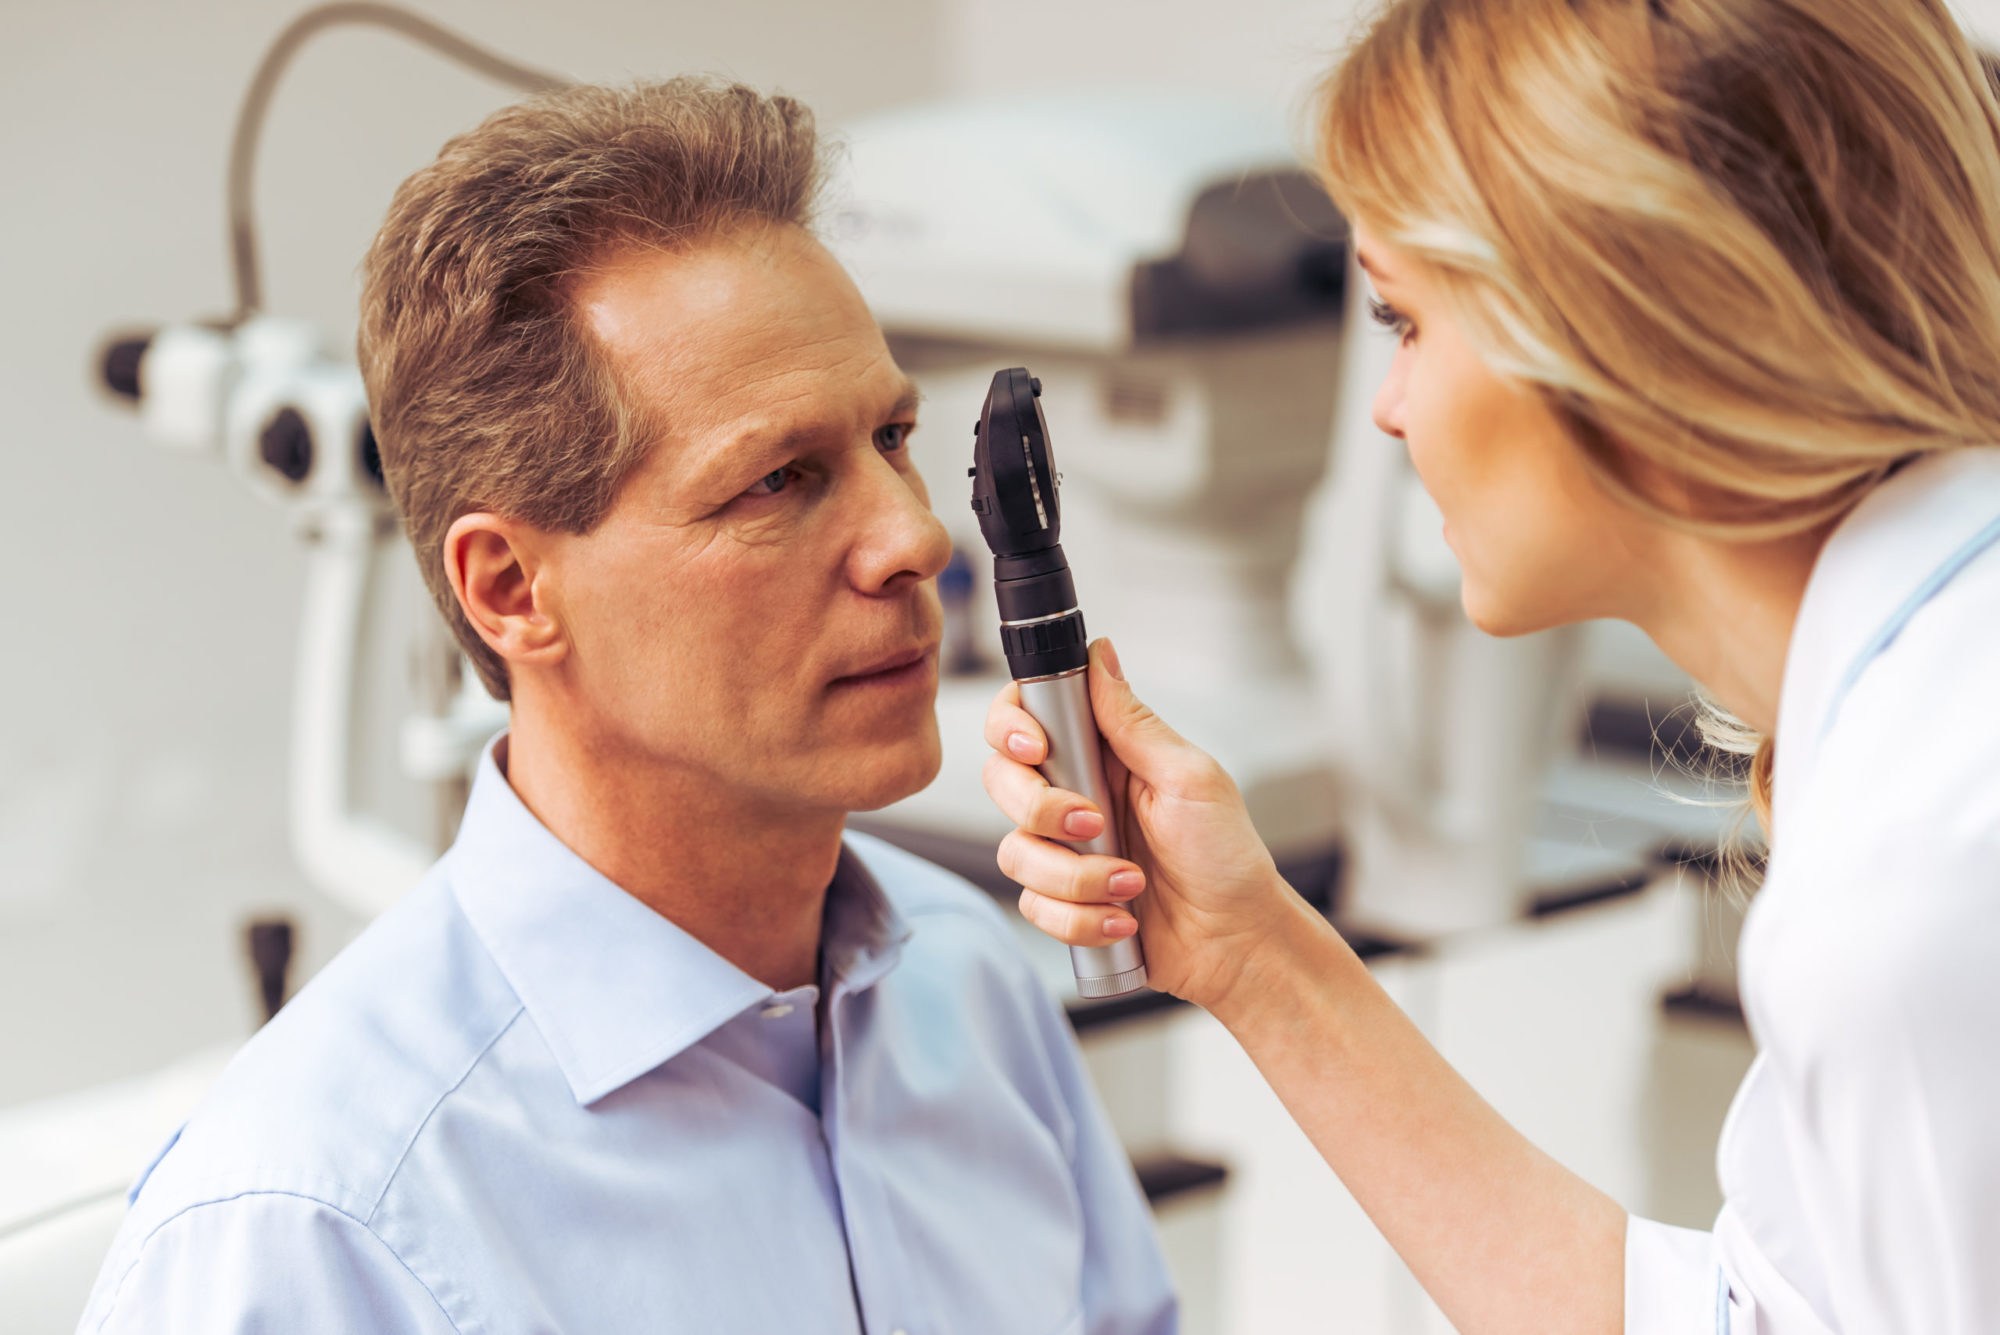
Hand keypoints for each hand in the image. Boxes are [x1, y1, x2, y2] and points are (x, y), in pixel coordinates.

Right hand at [982, 638, 1304, 1013]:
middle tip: (1095, 824)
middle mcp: (1074, 795)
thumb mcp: (1189, 778)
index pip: (1026, 716)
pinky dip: (1079, 918)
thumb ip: (1134, 721)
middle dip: (1041, 810)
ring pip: (1015, 852)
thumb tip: (1100, 653)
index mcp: (1102, 753)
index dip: (1012, 726)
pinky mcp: (1062, 901)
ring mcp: (1064, 850)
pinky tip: (1121, 919)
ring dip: (1074, 877)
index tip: (1036, 749)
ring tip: (1130, 885)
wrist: (1236, 942)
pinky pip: (1034, 906)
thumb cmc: (1226, 856)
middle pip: (1001, 781)